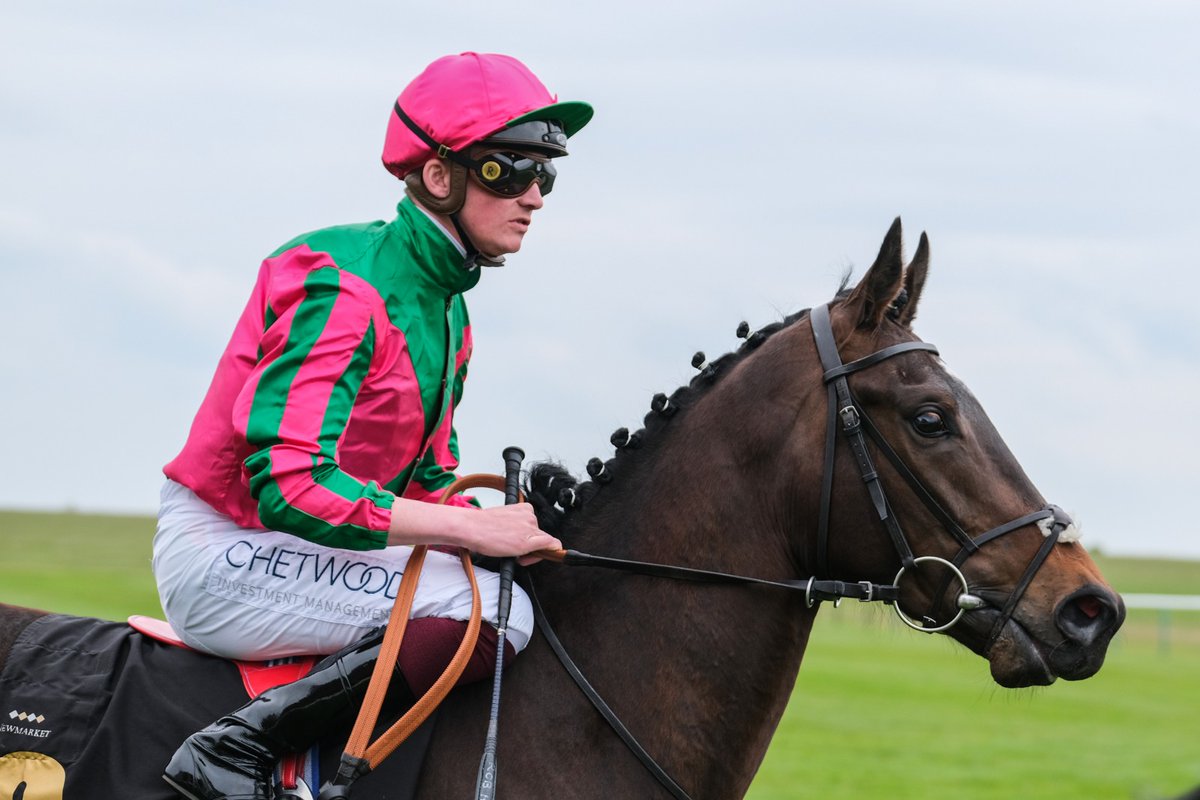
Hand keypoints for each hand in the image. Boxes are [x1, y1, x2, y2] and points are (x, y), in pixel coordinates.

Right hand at [386, 498, 561, 564]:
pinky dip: (549, 553)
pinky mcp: (528, 536)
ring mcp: (528, 524)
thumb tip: (500, 535)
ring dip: (530, 552)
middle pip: (538, 534)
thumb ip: (503, 530)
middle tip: (509, 550)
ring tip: (506, 550)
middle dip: (530, 546)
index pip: (532, 526)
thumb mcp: (489, 527)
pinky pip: (548, 547)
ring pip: (540, 542)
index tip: (518, 548)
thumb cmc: (471, 529)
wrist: (463, 528)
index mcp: (517, 507)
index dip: (528, 540)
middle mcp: (526, 512)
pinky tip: (536, 555)